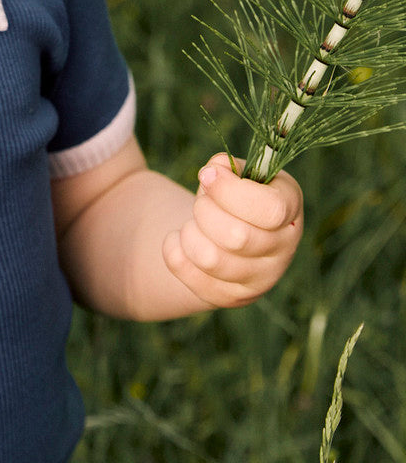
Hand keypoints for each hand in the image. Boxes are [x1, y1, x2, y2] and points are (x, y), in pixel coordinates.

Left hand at [162, 152, 302, 308]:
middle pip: (236, 236)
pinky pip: (187, 271)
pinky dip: (173, 248)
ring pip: (210, 259)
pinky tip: (182, 239)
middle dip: (204, 210)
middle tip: (201, 202)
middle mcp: (284, 248)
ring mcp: (261, 279)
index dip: (230, 190)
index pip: (270, 209)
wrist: (222, 232)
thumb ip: (224, 166)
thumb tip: (214, 171)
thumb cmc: (229, 195)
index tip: (206, 174)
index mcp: (289, 208)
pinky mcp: (231, 296)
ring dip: (189, 232)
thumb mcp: (233, 173)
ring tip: (193, 223)